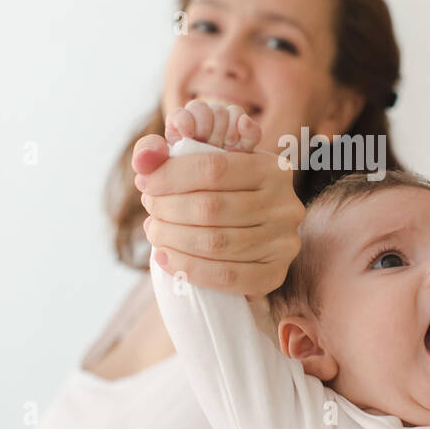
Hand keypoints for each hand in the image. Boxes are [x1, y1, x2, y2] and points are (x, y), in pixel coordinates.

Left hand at [133, 101, 300, 296]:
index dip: (171, 176)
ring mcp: (284, 243)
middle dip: (168, 210)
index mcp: (273, 168)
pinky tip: (166, 258)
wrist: (246, 232)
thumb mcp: (202, 162)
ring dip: (172, 239)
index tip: (145, 183)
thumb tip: (143, 158)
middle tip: (150, 210)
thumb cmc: (219, 192)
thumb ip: (164, 152)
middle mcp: (286, 204)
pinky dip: (189, 269)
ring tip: (155, 232)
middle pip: (212, 208)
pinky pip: (227, 276)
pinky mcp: (275, 275)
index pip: (214, 169)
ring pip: (216, 244)